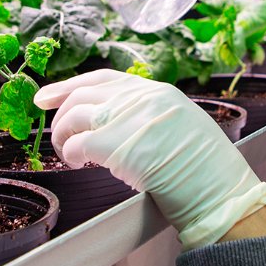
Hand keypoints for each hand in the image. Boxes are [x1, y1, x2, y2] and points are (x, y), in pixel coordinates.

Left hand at [34, 70, 265, 249]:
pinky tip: (75, 163)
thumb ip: (151, 115)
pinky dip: (70, 154)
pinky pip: (76, 145)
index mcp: (159, 91)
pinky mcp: (115, 145)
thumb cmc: (206, 166)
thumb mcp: (183, 123)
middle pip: (83, 95)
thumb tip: (116, 121)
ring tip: (67, 151)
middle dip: (61, 113)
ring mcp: (127, 119)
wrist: (217, 187)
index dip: (71, 85)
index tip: (48, 95)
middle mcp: (142, 98)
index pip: (106, 78)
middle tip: (58, 134)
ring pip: (74, 117)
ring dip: (63, 136)